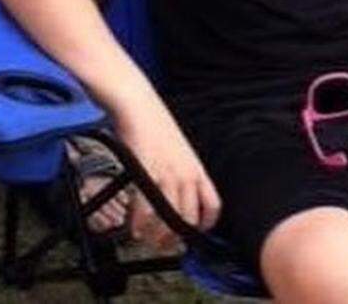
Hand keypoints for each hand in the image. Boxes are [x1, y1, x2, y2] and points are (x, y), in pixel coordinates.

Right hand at [116, 102, 220, 252]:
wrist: (137, 103)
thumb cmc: (153, 122)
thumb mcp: (177, 148)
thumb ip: (182, 169)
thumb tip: (177, 190)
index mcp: (197, 168)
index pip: (213, 206)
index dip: (205, 226)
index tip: (193, 233)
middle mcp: (186, 174)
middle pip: (190, 219)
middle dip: (177, 237)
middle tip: (163, 244)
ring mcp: (168, 174)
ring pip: (169, 218)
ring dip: (157, 235)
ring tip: (146, 239)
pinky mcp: (147, 172)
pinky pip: (147, 208)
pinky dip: (140, 222)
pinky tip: (134, 226)